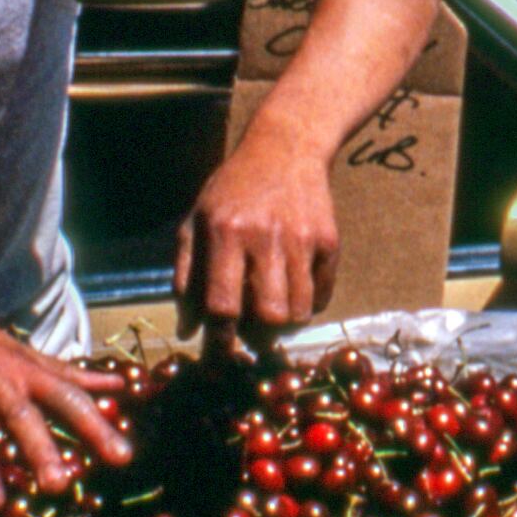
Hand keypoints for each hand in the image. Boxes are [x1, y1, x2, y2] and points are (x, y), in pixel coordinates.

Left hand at [179, 122, 341, 336]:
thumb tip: (187, 329)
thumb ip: (188, 275)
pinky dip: (309, 304)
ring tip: (272, 313)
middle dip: (258, 337)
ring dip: (284, 324)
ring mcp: (301, 238)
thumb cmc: (232, 189)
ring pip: (299, 309)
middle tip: (251, 336)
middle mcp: (265, 236)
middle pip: (268, 313)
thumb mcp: (196, 221)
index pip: (222, 304)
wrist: (285, 147)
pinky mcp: (329, 239)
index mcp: (225, 233)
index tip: (214, 369)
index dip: (217, 344)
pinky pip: (322, 294)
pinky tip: (295, 291)